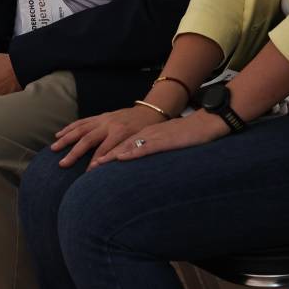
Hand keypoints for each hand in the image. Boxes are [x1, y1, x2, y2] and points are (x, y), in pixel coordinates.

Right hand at [51, 105, 168, 167]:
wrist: (150, 111)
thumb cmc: (146, 131)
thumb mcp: (140, 142)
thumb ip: (127, 153)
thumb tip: (114, 172)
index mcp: (121, 132)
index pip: (104, 150)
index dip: (95, 163)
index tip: (86, 175)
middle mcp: (109, 125)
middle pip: (88, 140)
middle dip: (74, 153)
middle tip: (62, 164)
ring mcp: (103, 119)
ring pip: (81, 129)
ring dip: (66, 139)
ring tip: (54, 148)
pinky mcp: (100, 116)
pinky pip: (82, 121)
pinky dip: (70, 128)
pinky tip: (59, 134)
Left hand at [91, 108, 228, 168]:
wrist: (208, 122)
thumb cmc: (191, 133)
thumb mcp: (169, 141)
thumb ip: (155, 148)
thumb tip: (144, 158)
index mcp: (146, 134)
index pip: (119, 143)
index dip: (102, 150)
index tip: (86, 159)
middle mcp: (146, 134)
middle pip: (118, 145)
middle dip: (99, 154)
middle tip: (81, 165)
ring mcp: (154, 136)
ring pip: (127, 147)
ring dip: (110, 157)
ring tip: (94, 166)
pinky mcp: (165, 141)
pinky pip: (144, 148)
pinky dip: (131, 153)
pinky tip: (120, 158)